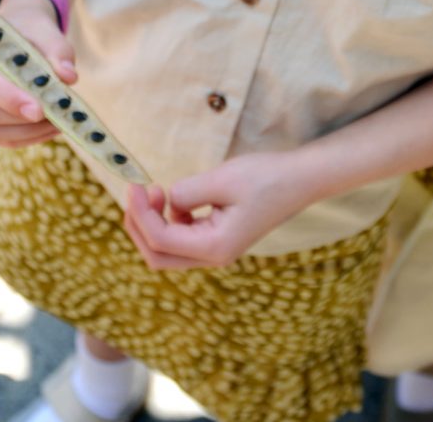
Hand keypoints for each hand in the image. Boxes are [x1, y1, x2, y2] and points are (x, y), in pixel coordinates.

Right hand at [0, 0, 76, 146]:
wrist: (20, 34)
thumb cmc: (29, 32)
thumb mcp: (46, 33)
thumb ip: (57, 51)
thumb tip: (68, 76)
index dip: (10, 97)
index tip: (41, 107)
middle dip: (19, 118)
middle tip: (54, 118)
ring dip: (27, 131)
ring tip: (60, 121)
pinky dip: (26, 136)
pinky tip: (50, 128)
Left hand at [124, 151, 307, 269]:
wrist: (299, 179)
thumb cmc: (264, 177)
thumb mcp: (221, 179)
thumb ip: (187, 193)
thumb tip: (166, 200)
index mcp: (215, 246)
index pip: (161, 241)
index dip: (140, 214)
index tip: (133, 185)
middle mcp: (214, 256)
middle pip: (159, 256)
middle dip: (139, 226)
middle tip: (136, 191)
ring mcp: (217, 249)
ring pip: (168, 249)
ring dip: (153, 223)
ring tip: (155, 190)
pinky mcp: (219, 238)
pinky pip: (183, 237)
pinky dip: (170, 219)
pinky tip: (175, 197)